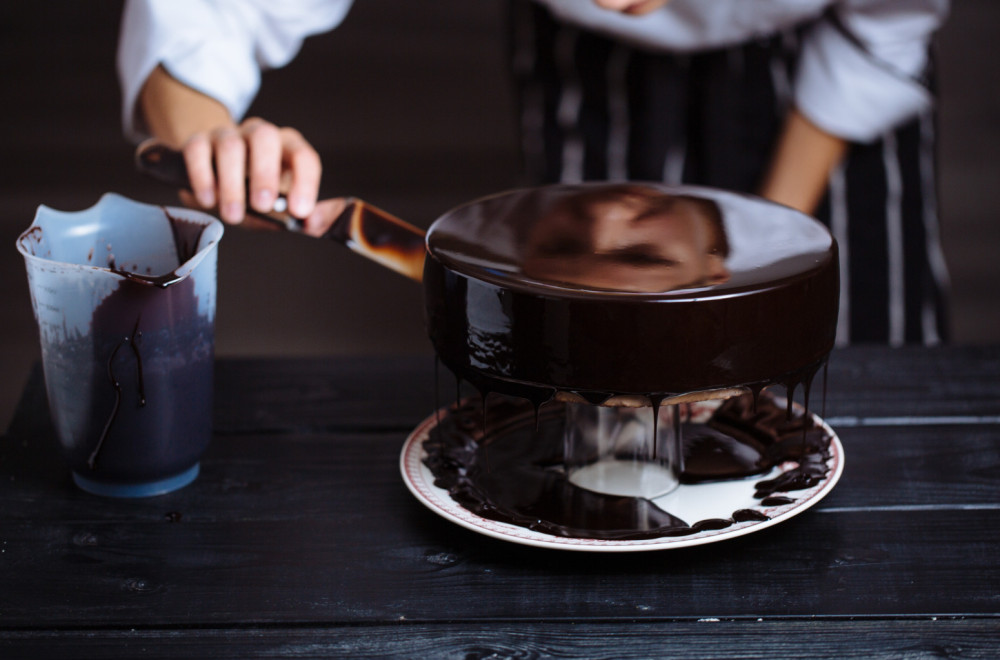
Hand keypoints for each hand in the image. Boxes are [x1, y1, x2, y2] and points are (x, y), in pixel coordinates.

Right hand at [179, 117, 322, 230]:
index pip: (303, 156)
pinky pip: (197, 151)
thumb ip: (296, 215)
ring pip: (230, 147)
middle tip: (262, 205)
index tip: (299, 211)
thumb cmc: (253, 190)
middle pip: (265, 138)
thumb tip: (310, 224)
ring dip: (232, 184)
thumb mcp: (277, 204)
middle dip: (265, 173)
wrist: (215, 171)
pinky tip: (208, 200)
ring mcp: (227, 134)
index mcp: (287, 147)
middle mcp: (259, 134)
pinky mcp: (198, 141)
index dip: (304, 183)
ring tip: (233, 215)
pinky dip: (203, 176)